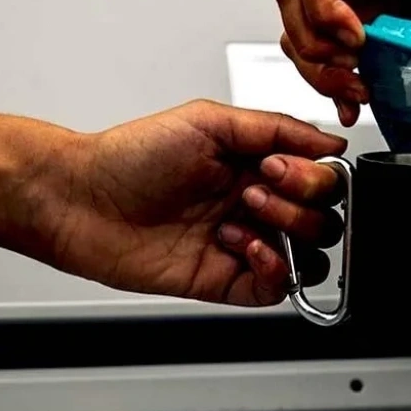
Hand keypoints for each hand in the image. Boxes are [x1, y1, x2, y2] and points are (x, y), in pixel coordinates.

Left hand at [32, 100, 345, 306]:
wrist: (81, 201)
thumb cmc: (129, 158)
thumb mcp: (207, 121)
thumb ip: (274, 129)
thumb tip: (330, 143)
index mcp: (255, 165)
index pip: (321, 179)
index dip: (312, 177)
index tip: (275, 167)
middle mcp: (254, 205)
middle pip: (322, 218)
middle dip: (299, 205)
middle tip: (253, 192)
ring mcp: (242, 245)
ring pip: (309, 256)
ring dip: (288, 236)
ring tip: (243, 220)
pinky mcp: (225, 281)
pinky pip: (275, 290)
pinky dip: (274, 271)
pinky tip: (242, 247)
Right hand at [274, 0, 410, 124]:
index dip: (323, 4)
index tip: (356, 38)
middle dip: (314, 45)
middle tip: (354, 70)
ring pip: (298, 29)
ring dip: (318, 68)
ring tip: (358, 91)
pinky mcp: (352, 19)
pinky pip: (322, 52)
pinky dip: (330, 82)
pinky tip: (352, 103)